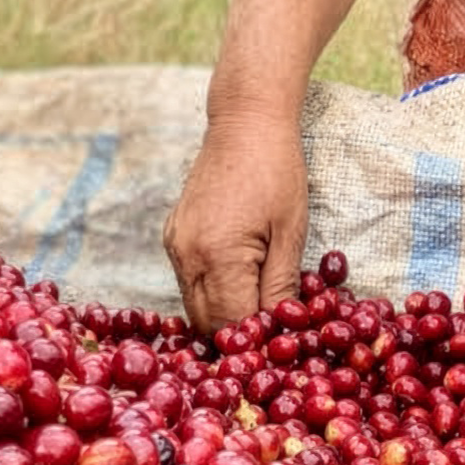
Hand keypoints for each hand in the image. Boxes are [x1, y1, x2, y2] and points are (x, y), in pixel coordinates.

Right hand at [164, 115, 308, 333]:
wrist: (246, 121)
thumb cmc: (277, 171)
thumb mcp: (290, 232)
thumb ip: (280, 287)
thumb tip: (280, 331)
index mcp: (218, 255)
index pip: (232, 326)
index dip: (257, 341)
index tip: (281, 343)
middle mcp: (187, 255)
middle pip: (207, 323)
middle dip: (238, 335)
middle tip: (273, 333)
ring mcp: (175, 244)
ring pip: (194, 306)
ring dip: (222, 315)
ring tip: (258, 305)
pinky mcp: (173, 235)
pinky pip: (189, 281)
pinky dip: (211, 292)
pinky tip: (239, 281)